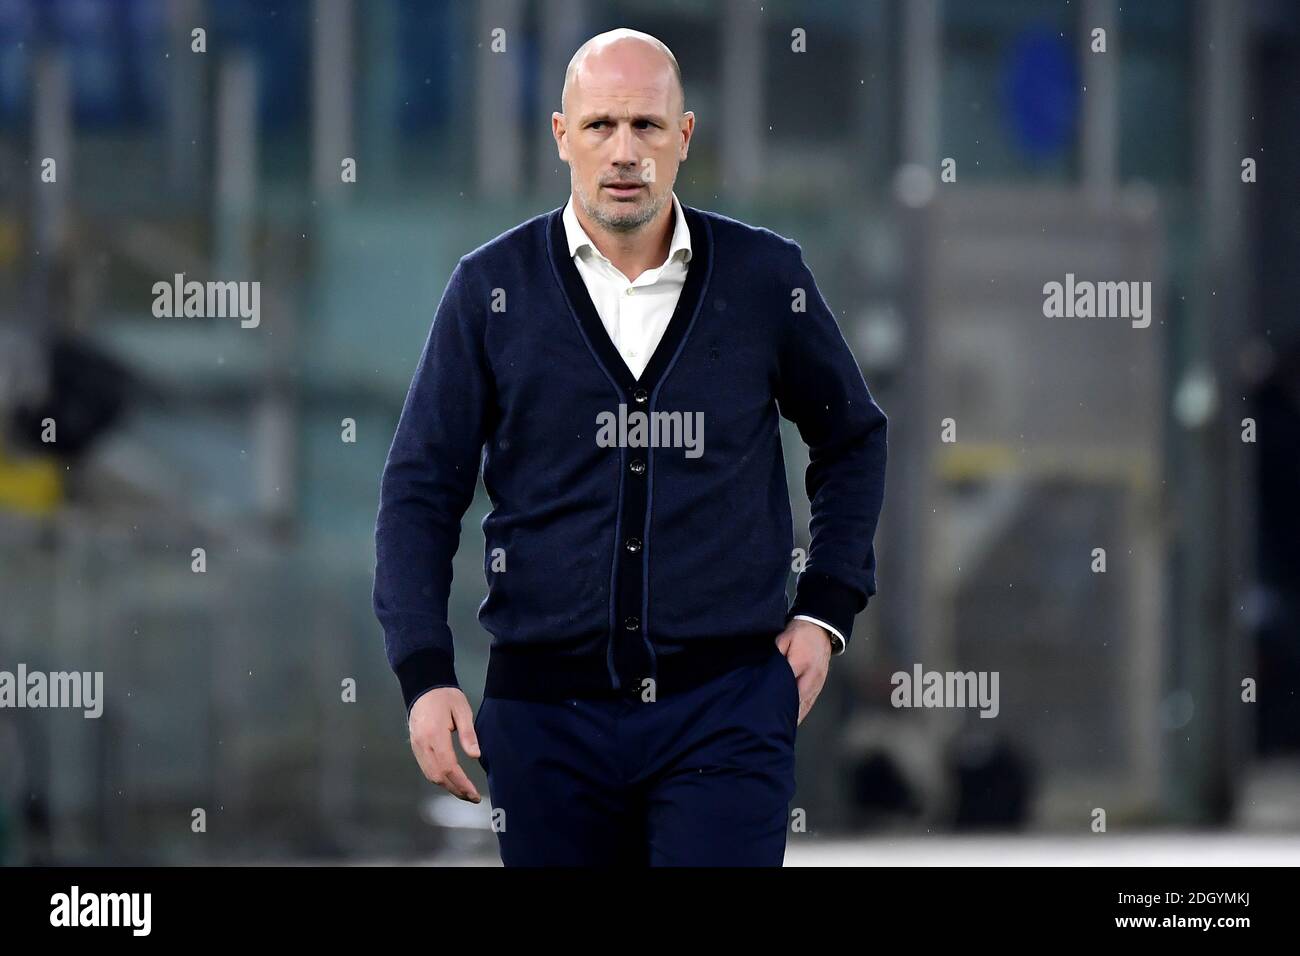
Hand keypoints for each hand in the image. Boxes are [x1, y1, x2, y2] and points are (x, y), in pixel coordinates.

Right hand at [408, 687, 482, 801]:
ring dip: (447, 787)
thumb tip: (475, 756)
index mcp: (435, 735)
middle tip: (472, 797)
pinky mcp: (415, 747)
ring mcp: (416, 747)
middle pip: (438, 775)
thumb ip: (468, 734)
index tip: (474, 793)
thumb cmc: (446, 696)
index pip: (448, 767)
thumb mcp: (462, 710)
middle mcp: (423, 745)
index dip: (461, 783)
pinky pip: (426, 768)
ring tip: (464, 792)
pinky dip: (438, 778)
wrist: (424, 687)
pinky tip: (450, 781)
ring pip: (430, 775)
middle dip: (455, 789)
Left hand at [774, 618, 832, 725]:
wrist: (821, 628)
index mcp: (801, 663)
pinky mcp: (819, 685)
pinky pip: (810, 702)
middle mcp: (811, 676)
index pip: (787, 685)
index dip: (777, 699)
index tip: (766, 710)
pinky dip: (801, 712)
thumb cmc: (800, 633)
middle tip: (770, 727)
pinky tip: (794, 721)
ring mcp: (817, 682)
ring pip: (804, 704)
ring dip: (793, 717)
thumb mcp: (784, 638)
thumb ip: (777, 654)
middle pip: (796, 700)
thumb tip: (769, 669)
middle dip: (784, 714)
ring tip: (781, 730)